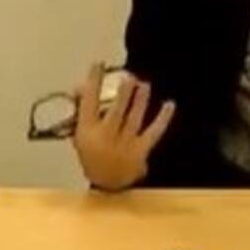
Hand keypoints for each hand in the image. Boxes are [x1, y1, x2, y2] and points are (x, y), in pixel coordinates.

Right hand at [71, 63, 174, 191]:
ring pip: (134, 118)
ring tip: (144, 85)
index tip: (98, 65)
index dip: (93, 83)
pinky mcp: (141, 151)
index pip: (89, 103)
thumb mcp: (80, 133)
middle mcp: (105, 137)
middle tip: (128, 77)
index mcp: (87, 132)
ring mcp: (124, 145)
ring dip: (140, 101)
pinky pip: (154, 131)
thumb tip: (81, 85)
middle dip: (122, 93)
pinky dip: (163, 118)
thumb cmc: (92, 154)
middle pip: (115, 111)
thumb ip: (82, 110)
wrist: (106, 184)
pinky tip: (169, 104)